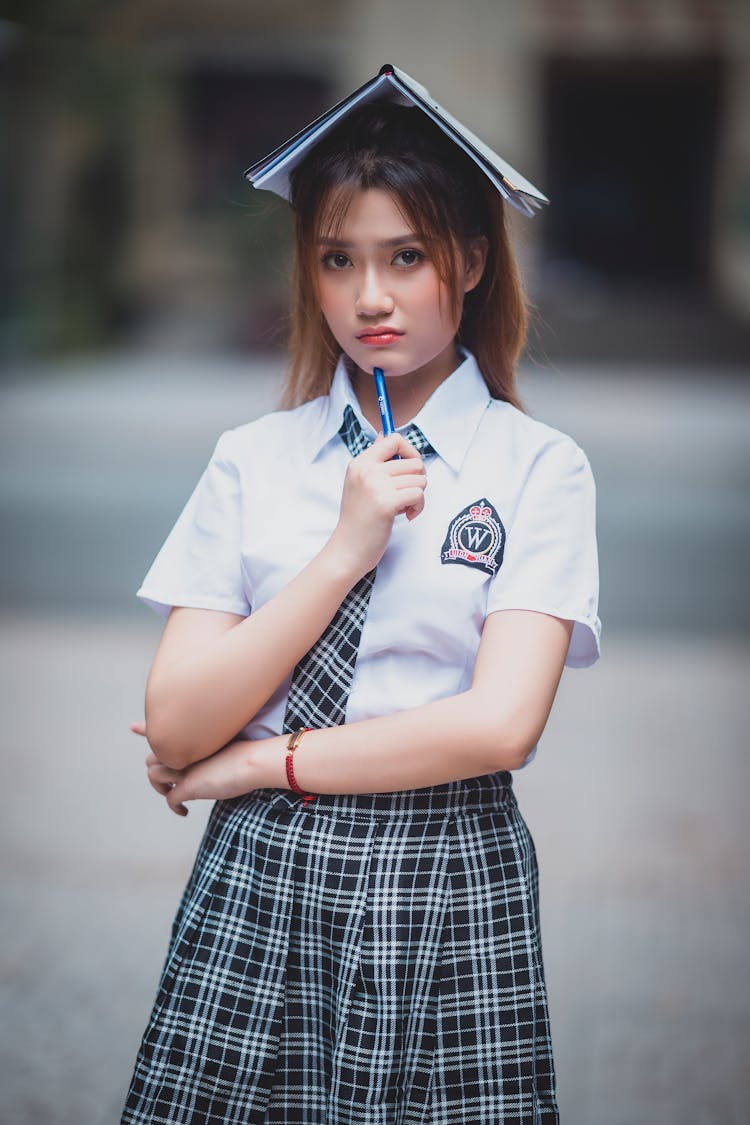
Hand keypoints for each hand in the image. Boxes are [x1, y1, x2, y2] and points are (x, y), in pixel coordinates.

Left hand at [132, 722, 285, 815]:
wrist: (252, 761)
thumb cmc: (247, 753)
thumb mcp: (227, 744)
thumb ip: (212, 749)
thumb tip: (213, 760)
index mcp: (190, 739)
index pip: (160, 731)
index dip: (145, 729)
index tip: (133, 727)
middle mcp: (182, 750)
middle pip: (152, 757)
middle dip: (156, 768)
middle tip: (169, 781)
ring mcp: (183, 768)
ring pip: (153, 776)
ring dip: (160, 787)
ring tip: (171, 794)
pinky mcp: (188, 786)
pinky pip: (170, 799)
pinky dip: (175, 808)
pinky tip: (184, 812)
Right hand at [329, 432, 426, 576]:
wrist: (347, 549)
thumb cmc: (358, 519)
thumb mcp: (359, 483)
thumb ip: (375, 461)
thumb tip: (385, 434)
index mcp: (360, 463)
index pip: (393, 439)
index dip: (409, 451)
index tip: (409, 468)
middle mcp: (367, 470)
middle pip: (414, 461)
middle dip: (417, 479)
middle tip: (406, 494)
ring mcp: (376, 486)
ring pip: (420, 479)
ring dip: (418, 496)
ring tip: (403, 508)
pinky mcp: (386, 503)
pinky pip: (419, 494)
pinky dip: (418, 507)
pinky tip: (406, 516)